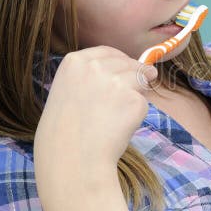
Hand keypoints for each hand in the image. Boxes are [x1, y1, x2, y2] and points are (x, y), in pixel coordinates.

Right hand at [34, 46, 157, 189]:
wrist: (71, 159)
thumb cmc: (66, 133)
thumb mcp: (68, 92)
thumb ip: (93, 77)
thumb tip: (142, 68)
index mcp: (74, 62)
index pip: (108, 52)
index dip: (120, 61)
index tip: (124, 70)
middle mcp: (95, 67)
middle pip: (128, 63)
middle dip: (134, 76)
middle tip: (122, 101)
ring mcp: (115, 82)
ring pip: (140, 80)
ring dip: (135, 97)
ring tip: (113, 119)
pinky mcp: (133, 99)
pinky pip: (143, 103)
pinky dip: (136, 116)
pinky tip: (118, 129)